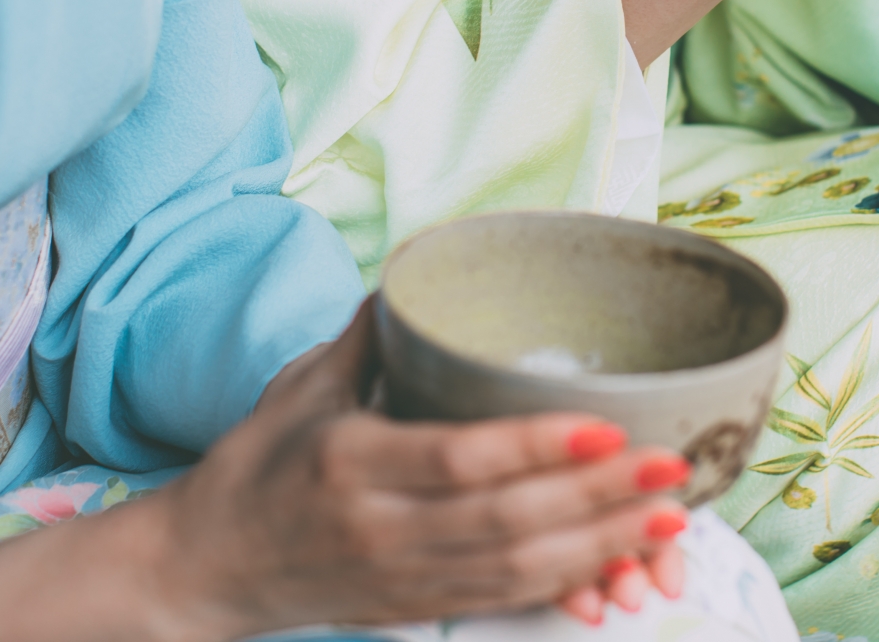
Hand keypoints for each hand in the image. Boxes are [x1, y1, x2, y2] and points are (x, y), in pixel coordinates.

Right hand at [153, 300, 691, 639]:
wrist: (206, 567)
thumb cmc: (257, 464)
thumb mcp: (302, 386)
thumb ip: (368, 334)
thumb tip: (419, 270)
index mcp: (351, 463)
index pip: (460, 458)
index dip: (540, 447)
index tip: (608, 427)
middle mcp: (381, 527)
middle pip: (508, 519)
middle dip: (599, 498)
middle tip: (672, 466)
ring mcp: (402, 576)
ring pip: (518, 568)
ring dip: (602, 544)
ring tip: (670, 517)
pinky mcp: (416, 607)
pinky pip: (504, 599)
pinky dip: (567, 581)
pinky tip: (618, 557)